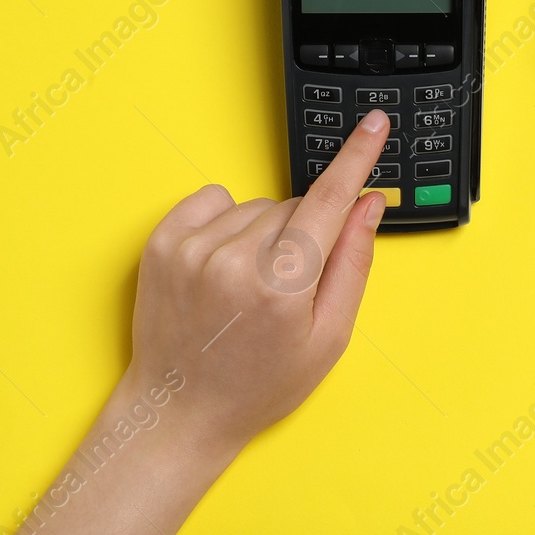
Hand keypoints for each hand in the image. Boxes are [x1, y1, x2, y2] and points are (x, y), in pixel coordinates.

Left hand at [123, 108, 392, 462]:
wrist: (180, 412)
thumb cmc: (259, 384)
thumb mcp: (327, 338)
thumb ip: (352, 264)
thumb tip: (367, 205)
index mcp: (282, 287)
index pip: (329, 201)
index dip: (357, 158)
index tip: (373, 123)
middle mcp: (234, 261)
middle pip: (295, 207)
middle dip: (304, 234)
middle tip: (289, 288)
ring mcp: (192, 250)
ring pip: (257, 206)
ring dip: (264, 233)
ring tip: (248, 287)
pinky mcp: (161, 244)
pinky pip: (213, 200)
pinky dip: (226, 222)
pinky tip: (223, 265)